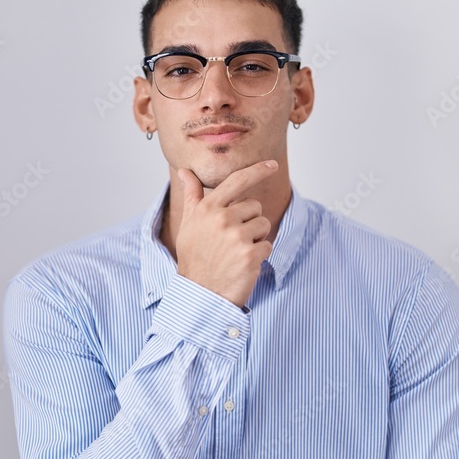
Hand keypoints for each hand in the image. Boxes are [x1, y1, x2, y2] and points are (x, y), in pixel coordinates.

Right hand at [175, 160, 278, 307]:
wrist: (199, 293)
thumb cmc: (194, 257)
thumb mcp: (189, 224)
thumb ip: (192, 196)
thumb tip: (185, 171)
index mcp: (208, 208)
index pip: (237, 181)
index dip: (258, 170)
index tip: (272, 164)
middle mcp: (222, 219)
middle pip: (254, 206)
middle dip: (249, 221)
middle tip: (231, 241)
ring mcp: (237, 237)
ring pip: (263, 225)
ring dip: (256, 238)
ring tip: (236, 252)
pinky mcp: (250, 255)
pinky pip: (268, 245)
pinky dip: (260, 254)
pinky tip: (243, 264)